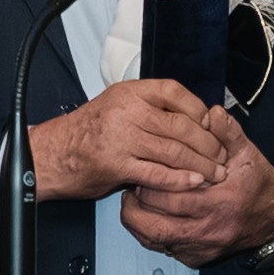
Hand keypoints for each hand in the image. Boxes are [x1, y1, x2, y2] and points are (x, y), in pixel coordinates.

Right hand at [28, 76, 226, 204]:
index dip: (198, 108)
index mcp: (129, 93)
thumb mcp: (116, 106)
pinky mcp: (117, 165)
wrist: (51, 154)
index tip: (211, 123)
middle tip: (221, 155)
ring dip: (200, 164)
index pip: (173, 92)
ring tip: (215, 173)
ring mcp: (122, 138)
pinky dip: (179, 179)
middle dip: (207, 143)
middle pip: (180, 125)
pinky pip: (157, 173)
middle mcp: (126, 111)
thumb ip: (148, 108)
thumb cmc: (86, 133)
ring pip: (173, 150)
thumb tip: (188, 117)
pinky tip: (193, 182)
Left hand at [125, 118, 273, 265]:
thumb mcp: (247, 154)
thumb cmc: (258, 184)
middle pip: (155, 225)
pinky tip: (148, 217)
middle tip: (132, 186)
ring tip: (133, 203)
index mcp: (219, 203)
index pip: (172, 199)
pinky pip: (164, 249)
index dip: (151, 185)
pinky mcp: (197, 257)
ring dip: (137, 222)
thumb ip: (228, 133)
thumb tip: (211, 113)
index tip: (143, 170)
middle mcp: (208, 230)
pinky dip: (150, 235)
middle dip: (136, 205)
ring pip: (155, 241)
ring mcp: (201, 247)